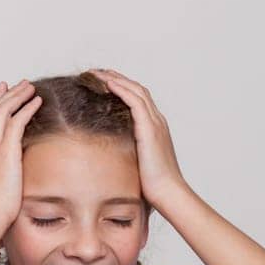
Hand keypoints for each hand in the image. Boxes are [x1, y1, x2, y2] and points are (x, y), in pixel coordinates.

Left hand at [94, 69, 191, 211]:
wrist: (168, 193)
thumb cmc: (151, 183)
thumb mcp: (135, 160)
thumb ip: (126, 149)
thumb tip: (108, 150)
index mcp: (154, 127)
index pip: (137, 98)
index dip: (120, 86)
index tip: (102, 81)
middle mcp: (156, 121)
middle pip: (136, 89)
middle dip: (116, 78)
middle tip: (95, 72)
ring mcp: (155, 124)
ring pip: (136, 91)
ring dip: (115, 79)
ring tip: (96, 73)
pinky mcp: (150, 130)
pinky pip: (135, 103)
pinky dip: (122, 90)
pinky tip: (108, 84)